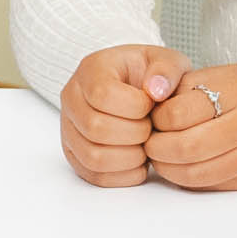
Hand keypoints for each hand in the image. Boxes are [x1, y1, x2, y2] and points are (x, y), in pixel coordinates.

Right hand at [59, 43, 187, 186]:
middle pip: (95, 128)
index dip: (134, 107)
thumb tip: (156, 90)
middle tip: (151, 128)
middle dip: (134, 134)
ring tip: (146, 146)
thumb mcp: (166, 62)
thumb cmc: (150, 76)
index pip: (102, 94)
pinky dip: (123, 175)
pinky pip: (94, 175)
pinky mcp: (74, 153)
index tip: (152, 106)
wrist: (136, 89)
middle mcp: (72, 97)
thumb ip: (167, 69)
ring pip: (92, 156)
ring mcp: (69, 128)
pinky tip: (139, 161)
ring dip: (129, 158)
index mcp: (91, 69)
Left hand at [140, 60, 236, 193]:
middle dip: (157, 148)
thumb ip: (190, 89)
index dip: (157, 118)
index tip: (151, 117)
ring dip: (167, 168)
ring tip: (160, 157)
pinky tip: (180, 168)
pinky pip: (210, 184)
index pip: (180, 112)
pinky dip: (187, 179)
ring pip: (195, 172)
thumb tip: (148, 108)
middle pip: (185, 146)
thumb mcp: (230, 75)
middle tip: (148, 142)